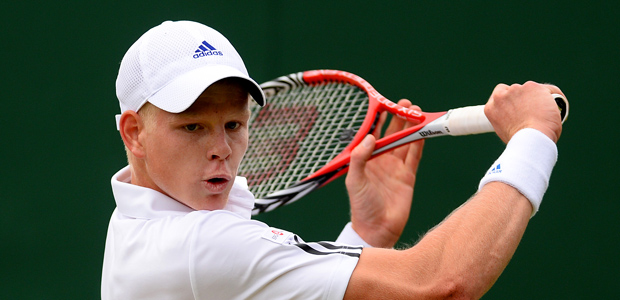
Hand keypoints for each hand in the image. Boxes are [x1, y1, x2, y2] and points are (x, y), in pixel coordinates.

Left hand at [345, 99, 424, 247]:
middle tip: (406, 104)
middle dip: (399, 118)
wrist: (377, 229)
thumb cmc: (361, 206)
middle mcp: (381, 160)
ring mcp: (395, 167)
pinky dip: (418, 143)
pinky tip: (422, 131)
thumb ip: (359, 158)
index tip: (385, 104)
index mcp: (366, 159)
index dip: (379, 120)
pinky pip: (414, 156)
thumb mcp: (354, 180)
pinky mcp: (408, 176)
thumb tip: (370, 137)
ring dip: (411, 127)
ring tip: (417, 112)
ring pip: (405, 142)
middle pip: (392, 134)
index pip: (373, 134)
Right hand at [484, 81, 564, 142]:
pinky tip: (556, 107)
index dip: (510, 101)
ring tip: (545, 113)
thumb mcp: (505, 131)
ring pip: (531, 90)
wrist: (531, 139)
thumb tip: (518, 121)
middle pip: (515, 91)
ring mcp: (517, 90)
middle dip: (523, 98)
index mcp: (491, 107)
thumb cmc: (521, 141)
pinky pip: (548, 90)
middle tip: (533, 112)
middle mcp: (501, 96)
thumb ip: (507, 120)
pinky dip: (553, 97)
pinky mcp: (533, 87)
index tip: (517, 108)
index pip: (499, 96)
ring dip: (537, 97)